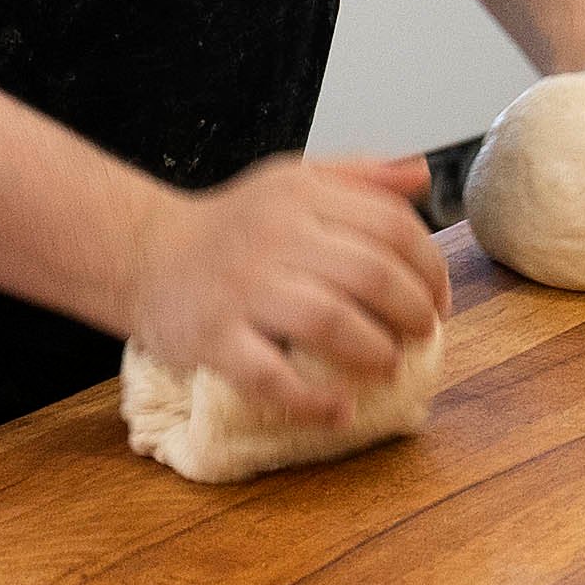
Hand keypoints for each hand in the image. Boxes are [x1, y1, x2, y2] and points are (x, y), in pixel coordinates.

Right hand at [121, 154, 450, 423]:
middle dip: (412, 312)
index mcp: (301, 194)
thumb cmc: (234, 224)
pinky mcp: (213, 337)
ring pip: (329, 321)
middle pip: (369, 274)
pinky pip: (270, 376)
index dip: (429, 266)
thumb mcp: (293, 180)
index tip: (439, 298)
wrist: (144, 253)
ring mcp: (242, 289)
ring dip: (374, 351)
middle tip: (423, 336)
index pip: (389, 225)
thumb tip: (421, 174)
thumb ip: (359, 176)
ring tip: (388, 365)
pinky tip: (338, 410)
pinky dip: (312, 400)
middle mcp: (274, 236)